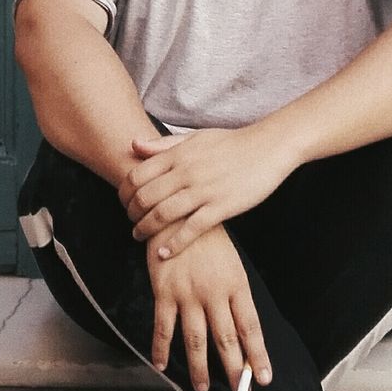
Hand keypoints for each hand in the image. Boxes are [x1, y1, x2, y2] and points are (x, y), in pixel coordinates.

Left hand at [119, 126, 293, 258]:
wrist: (267, 147)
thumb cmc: (231, 142)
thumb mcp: (195, 137)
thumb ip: (163, 144)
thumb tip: (134, 145)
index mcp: (179, 154)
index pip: (138, 175)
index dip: (124, 192)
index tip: (124, 201)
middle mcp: (187, 172)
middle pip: (145, 197)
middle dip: (131, 213)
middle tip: (130, 221)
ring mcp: (204, 190)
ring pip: (163, 214)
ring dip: (145, 229)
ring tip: (139, 236)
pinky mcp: (221, 207)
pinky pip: (191, 229)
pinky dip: (174, 244)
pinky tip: (163, 253)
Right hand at [147, 222, 272, 390]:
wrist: (177, 210)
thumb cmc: (208, 237)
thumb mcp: (231, 262)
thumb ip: (234, 294)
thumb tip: (241, 330)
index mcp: (236, 283)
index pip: (251, 327)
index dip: (258, 355)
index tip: (264, 378)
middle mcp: (214, 292)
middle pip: (227, 340)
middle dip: (234, 371)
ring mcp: (188, 293)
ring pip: (196, 340)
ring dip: (200, 368)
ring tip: (201, 387)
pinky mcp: (164, 291)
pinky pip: (163, 327)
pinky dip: (161, 348)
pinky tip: (162, 365)